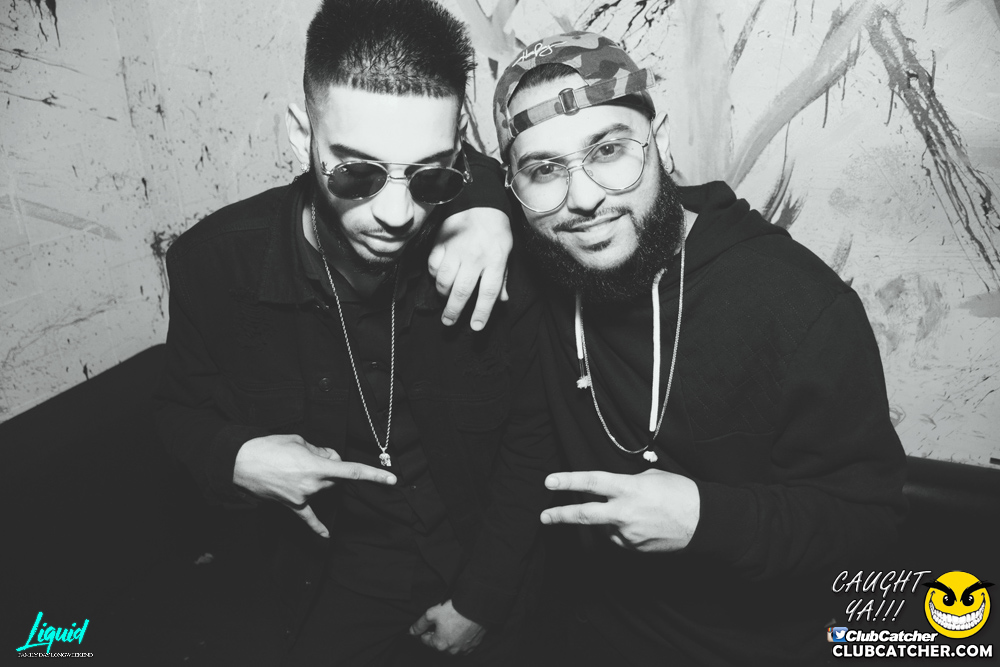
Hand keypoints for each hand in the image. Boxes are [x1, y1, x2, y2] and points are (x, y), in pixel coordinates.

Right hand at [233, 433, 395, 537]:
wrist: (240, 463)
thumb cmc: (269, 447)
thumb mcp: (299, 441)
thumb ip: (320, 451)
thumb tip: (330, 458)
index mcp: (316, 467)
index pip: (351, 471)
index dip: (373, 474)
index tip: (392, 479)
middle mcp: (312, 485)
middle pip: (335, 478)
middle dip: (330, 467)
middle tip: (310, 455)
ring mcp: (302, 498)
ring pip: (322, 489)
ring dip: (318, 480)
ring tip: (294, 468)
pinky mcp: (291, 505)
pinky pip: (308, 518)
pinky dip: (318, 526)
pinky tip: (326, 537)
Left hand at [409, 599, 485, 654]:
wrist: (477, 607)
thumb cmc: (455, 610)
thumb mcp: (432, 613)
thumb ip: (419, 624)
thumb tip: (411, 631)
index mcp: (439, 645)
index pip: (425, 640)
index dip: (427, 629)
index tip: (433, 621)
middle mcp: (451, 651)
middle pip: (438, 644)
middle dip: (438, 634)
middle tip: (444, 621)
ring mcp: (463, 650)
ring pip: (450, 646)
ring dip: (449, 638)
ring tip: (453, 623)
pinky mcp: (473, 646)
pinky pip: (462, 645)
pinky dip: (461, 639)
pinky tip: (462, 628)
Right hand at [429, 207, 511, 330]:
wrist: (478, 202)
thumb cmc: (496, 230)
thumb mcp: (507, 252)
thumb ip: (503, 277)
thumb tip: (502, 300)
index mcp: (495, 260)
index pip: (489, 292)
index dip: (482, 312)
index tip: (476, 326)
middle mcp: (475, 257)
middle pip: (462, 291)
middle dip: (454, 311)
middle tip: (449, 322)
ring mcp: (456, 249)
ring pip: (444, 280)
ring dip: (443, 294)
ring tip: (445, 299)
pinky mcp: (441, 243)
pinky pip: (433, 265)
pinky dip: (434, 275)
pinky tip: (439, 278)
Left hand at [540, 469, 700, 551]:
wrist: (703, 522)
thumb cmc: (680, 493)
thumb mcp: (651, 477)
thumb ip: (627, 483)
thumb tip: (614, 490)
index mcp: (628, 488)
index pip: (591, 483)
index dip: (568, 482)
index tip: (549, 482)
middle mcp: (624, 512)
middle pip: (584, 515)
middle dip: (561, 515)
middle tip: (545, 516)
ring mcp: (628, 533)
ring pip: (605, 526)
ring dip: (608, 520)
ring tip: (634, 512)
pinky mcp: (633, 548)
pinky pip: (619, 537)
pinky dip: (622, 530)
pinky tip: (640, 524)